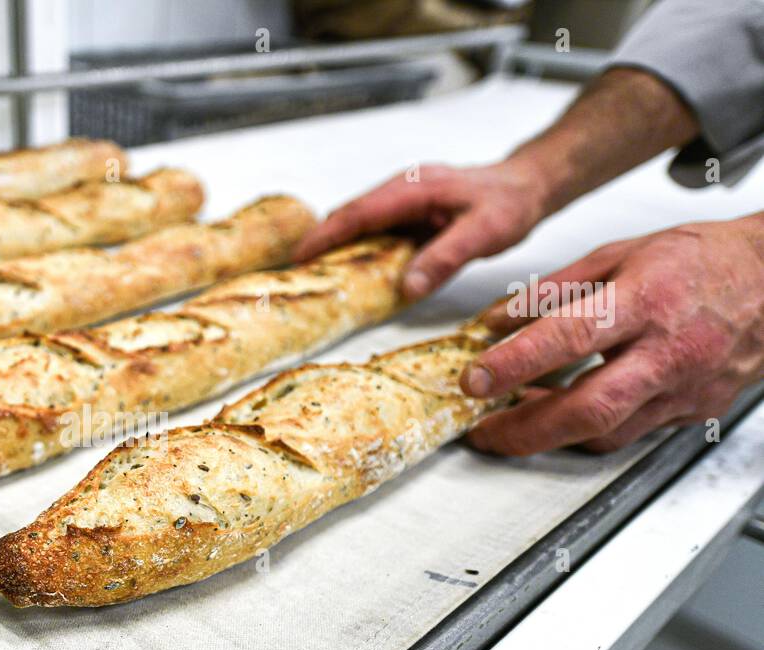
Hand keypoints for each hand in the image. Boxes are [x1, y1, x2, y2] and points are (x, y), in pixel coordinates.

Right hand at [294, 158, 551, 297]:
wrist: (531, 185)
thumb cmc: (510, 203)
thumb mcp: (484, 233)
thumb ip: (445, 258)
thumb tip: (408, 287)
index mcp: (413, 190)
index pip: (357, 213)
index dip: (324, 236)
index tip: (298, 259)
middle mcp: (403, 190)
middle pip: (350, 216)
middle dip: (320, 242)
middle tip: (296, 274)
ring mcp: (406, 199)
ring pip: (361, 222)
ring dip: (337, 245)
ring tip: (316, 275)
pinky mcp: (411, 211)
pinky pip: (377, 229)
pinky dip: (359, 247)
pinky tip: (355, 269)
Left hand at [463, 214, 763, 455]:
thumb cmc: (702, 261)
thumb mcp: (621, 254)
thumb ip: (553, 290)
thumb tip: (496, 319)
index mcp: (646, 301)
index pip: (569, 338)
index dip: (515, 364)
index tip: (473, 380)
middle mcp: (667, 351)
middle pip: (588, 408)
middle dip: (523, 430)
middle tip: (481, 431)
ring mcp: (684, 388)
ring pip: (606, 432)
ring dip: (549, 435)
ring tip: (511, 424)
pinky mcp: (694, 410)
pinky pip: (630, 432)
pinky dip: (587, 430)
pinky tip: (561, 417)